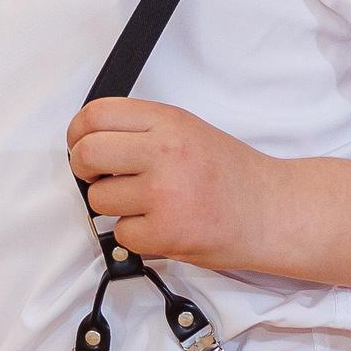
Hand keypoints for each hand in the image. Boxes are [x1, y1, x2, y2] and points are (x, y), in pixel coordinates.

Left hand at [67, 97, 282, 268]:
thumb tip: (89, 139)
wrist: (272, 211)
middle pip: (87, 155)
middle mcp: (165, 152)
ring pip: (98, 200)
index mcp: (168, 121)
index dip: (78, 133)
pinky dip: (134, 235)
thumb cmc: (231, 174)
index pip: (96, 115)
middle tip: (101, 178)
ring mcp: (165, 193)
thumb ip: (142, 130)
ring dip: (114, 207)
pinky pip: (121, 234)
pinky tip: (159, 226)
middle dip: (85, 171)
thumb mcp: (188, 130)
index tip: (82, 145)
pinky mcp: (167, 233)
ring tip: (145, 205)